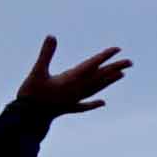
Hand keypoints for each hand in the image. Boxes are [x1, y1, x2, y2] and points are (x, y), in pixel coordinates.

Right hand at [6, 36, 127, 123]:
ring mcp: (73, 100)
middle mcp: (76, 90)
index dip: (104, 56)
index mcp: (71, 80)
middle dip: (114, 68)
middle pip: (99, 77)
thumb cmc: (31, 95)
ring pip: (96, 89)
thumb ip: (46, 54)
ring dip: (108, 82)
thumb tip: (52, 36)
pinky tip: (102, 102)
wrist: (26, 119)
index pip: (92, 65)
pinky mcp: (68, 108)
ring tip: (122, 75)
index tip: (118, 50)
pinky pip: (84, 105)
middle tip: (130, 62)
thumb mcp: (37, 72)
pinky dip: (94, 103)